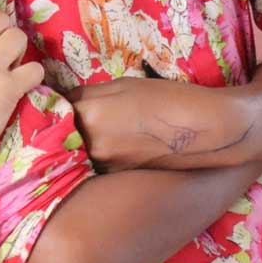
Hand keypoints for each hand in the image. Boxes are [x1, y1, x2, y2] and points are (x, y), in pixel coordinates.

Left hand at [67, 76, 238, 171]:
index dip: (56, 106)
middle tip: (77, 117)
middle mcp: (92, 143)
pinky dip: (100, 154)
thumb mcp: (124, 86)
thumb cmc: (167, 98)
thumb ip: (90, 95)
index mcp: (90, 113)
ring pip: (79, 150)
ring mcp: (105, 164)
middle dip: (66, 126)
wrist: (205, 129)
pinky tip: (116, 145)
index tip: (56, 102)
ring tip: (102, 131)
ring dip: (82, 142)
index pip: (56, 110)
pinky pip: (97, 162)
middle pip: (64, 133)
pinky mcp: (118, 177)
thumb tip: (66, 101)